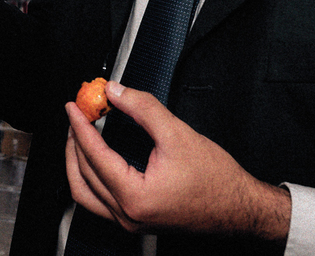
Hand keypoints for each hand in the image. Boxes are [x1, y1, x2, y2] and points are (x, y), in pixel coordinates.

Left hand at [65, 82, 290, 240]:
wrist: (241, 208)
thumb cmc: (217, 180)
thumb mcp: (177, 134)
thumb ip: (142, 108)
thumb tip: (116, 93)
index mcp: (136, 196)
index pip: (94, 155)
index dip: (81, 126)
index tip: (74, 107)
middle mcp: (128, 215)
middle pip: (84, 173)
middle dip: (75, 140)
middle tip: (77, 115)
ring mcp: (130, 222)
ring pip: (85, 192)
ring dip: (77, 161)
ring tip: (79, 135)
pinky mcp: (136, 221)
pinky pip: (98, 201)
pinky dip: (90, 177)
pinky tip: (93, 158)